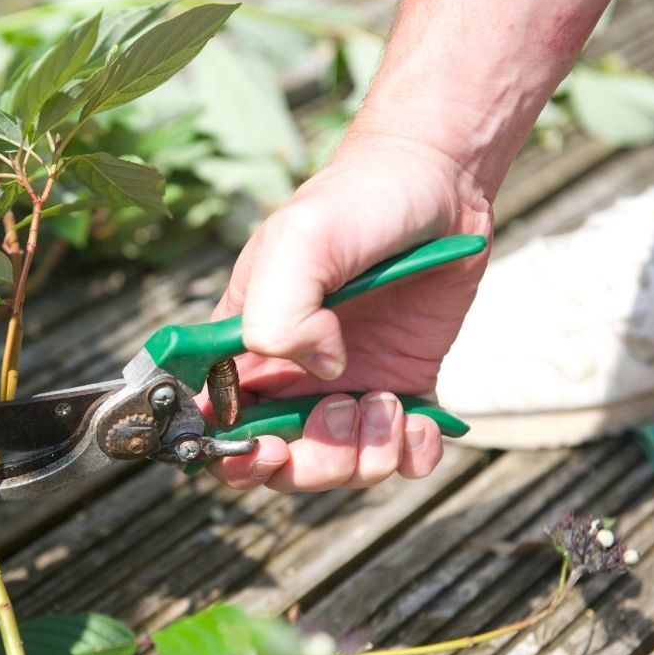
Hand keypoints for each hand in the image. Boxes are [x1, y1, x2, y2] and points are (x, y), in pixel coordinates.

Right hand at [206, 136, 492, 490]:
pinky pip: (401, 459)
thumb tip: (319, 371)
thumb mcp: (300, 241)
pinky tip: (420, 419)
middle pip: (279, 466)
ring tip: (388, 400)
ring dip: (365, 455)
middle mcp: (290, 379)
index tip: (263, 447)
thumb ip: (279, 313)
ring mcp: (346, 390)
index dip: (229, 455)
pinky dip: (412, 454)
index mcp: (243, 349)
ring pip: (340, 470)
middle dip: (310, 463)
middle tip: (340, 410)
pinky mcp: (403, 393)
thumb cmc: (355, 202)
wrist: (440, 183)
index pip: (213, 426)